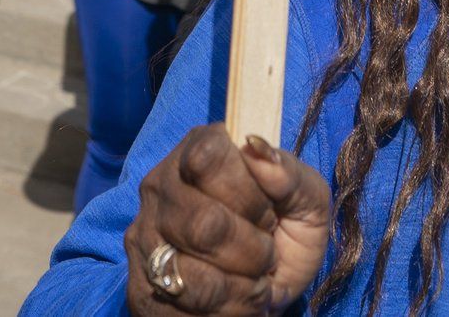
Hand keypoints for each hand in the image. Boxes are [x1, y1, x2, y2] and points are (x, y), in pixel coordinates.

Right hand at [124, 125, 330, 315]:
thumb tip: (257, 148)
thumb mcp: (307, 202)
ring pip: (193, 275)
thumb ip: (290, 173)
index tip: (268, 212)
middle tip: (265, 251)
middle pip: (204, 224)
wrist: (266, 289)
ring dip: (243, 287)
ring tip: (253, 279)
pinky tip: (236, 299)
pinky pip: (186, 308)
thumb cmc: (286, 235)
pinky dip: (228, 311)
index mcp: (198, 151)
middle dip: (253, 250)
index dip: (247, 194)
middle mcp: (160, 186)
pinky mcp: (142, 287)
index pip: (207, 159)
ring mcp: (145, 237)